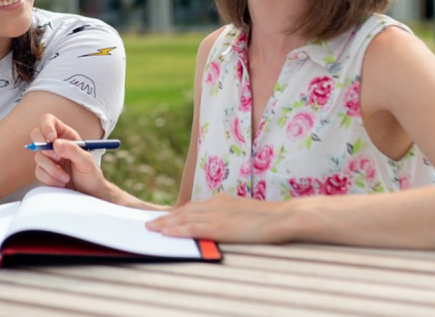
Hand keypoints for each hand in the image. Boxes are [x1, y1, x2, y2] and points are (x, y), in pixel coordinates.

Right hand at [30, 113, 111, 201]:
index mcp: (66, 135)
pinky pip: (38, 171)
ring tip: (66, 178)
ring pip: (38, 156)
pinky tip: (61, 183)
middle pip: (37, 135)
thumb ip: (72, 150)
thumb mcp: (86, 161)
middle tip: (58, 158)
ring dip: (52, 169)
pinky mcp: (44, 171)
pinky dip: (50, 179)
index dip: (46, 126)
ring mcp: (48, 158)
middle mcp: (55, 144)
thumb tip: (55, 143)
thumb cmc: (91, 176)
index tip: (51, 138)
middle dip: (45, 148)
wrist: (89, 195)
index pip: (49, 121)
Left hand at [145, 193, 295, 242]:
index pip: (194, 206)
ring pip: (185, 218)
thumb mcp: (245, 213)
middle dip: (166, 217)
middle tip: (150, 223)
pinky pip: (194, 227)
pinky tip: (167, 233)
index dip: (177, 213)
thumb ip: (230, 216)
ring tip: (151, 228)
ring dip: (166, 223)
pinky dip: (178, 229)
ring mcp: (218, 215)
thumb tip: (221, 225)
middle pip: (185, 210)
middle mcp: (216, 204)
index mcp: (223, 200)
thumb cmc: (271, 218)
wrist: (285, 216)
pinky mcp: (222, 226)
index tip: (164, 218)